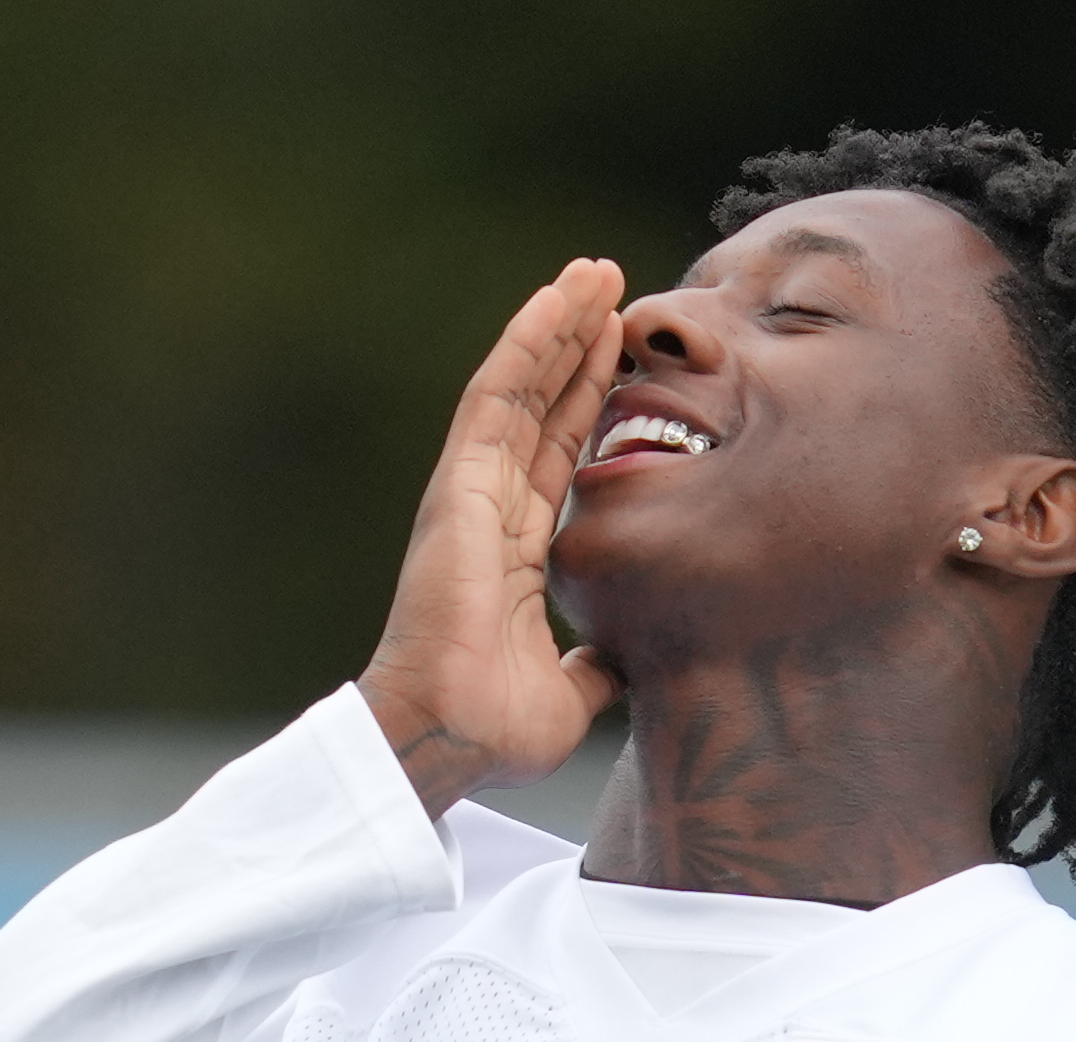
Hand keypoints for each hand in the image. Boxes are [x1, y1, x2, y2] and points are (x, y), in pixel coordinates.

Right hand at [359, 258, 626, 817]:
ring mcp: (471, 493)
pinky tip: (555, 299)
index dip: (588, 403)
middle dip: (576, 346)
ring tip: (594, 272)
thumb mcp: (575, 694)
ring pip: (519, 388)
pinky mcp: (459, 485)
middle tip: (612, 287)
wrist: (449, 736)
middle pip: (540, 408)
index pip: (557, 457)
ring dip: (556, 326)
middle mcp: (490, 512)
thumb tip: (627, 662)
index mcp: (514, 553)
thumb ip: (598, 667)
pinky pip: (494, 398)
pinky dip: (524, 345)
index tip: (622, 355)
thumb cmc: (494, 728)